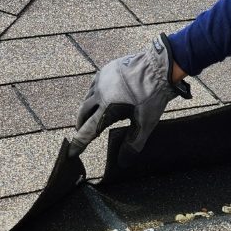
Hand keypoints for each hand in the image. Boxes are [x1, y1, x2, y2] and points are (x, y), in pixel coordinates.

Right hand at [70, 33, 191, 161]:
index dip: (79, 144)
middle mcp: (99, 94)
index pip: (87, 131)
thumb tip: (122, 163)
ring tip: (91, 118)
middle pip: (83, 114)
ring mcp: (101, 80)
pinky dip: (94, 96)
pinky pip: (94, 87)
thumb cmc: (153, 97)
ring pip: (87, 99)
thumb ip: (132, 144)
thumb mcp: (144, 124)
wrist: (159, 67)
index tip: (71, 153)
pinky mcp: (106, 70)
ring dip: (87, 111)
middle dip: (81, 126)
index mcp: (106, 109)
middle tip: (82, 135)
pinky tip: (100, 99)